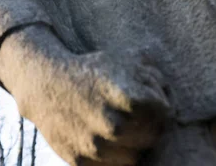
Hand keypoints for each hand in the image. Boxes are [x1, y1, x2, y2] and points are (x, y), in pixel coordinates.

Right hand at [10, 41, 170, 165]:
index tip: (151, 100)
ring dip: (134, 145)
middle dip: (151, 125)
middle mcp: (113, 124)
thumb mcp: (121, 60)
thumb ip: (151, 75)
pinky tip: (109, 140)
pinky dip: (114, 157)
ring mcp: (97, 146)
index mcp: (126, 96)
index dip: (161, 103)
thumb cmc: (89, 70)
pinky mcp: (82, 162)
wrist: (46, 85)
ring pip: (135, 157)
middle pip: (153, 136)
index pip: (164, 110)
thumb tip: (169, 95)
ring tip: (126, 130)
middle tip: (141, 117)